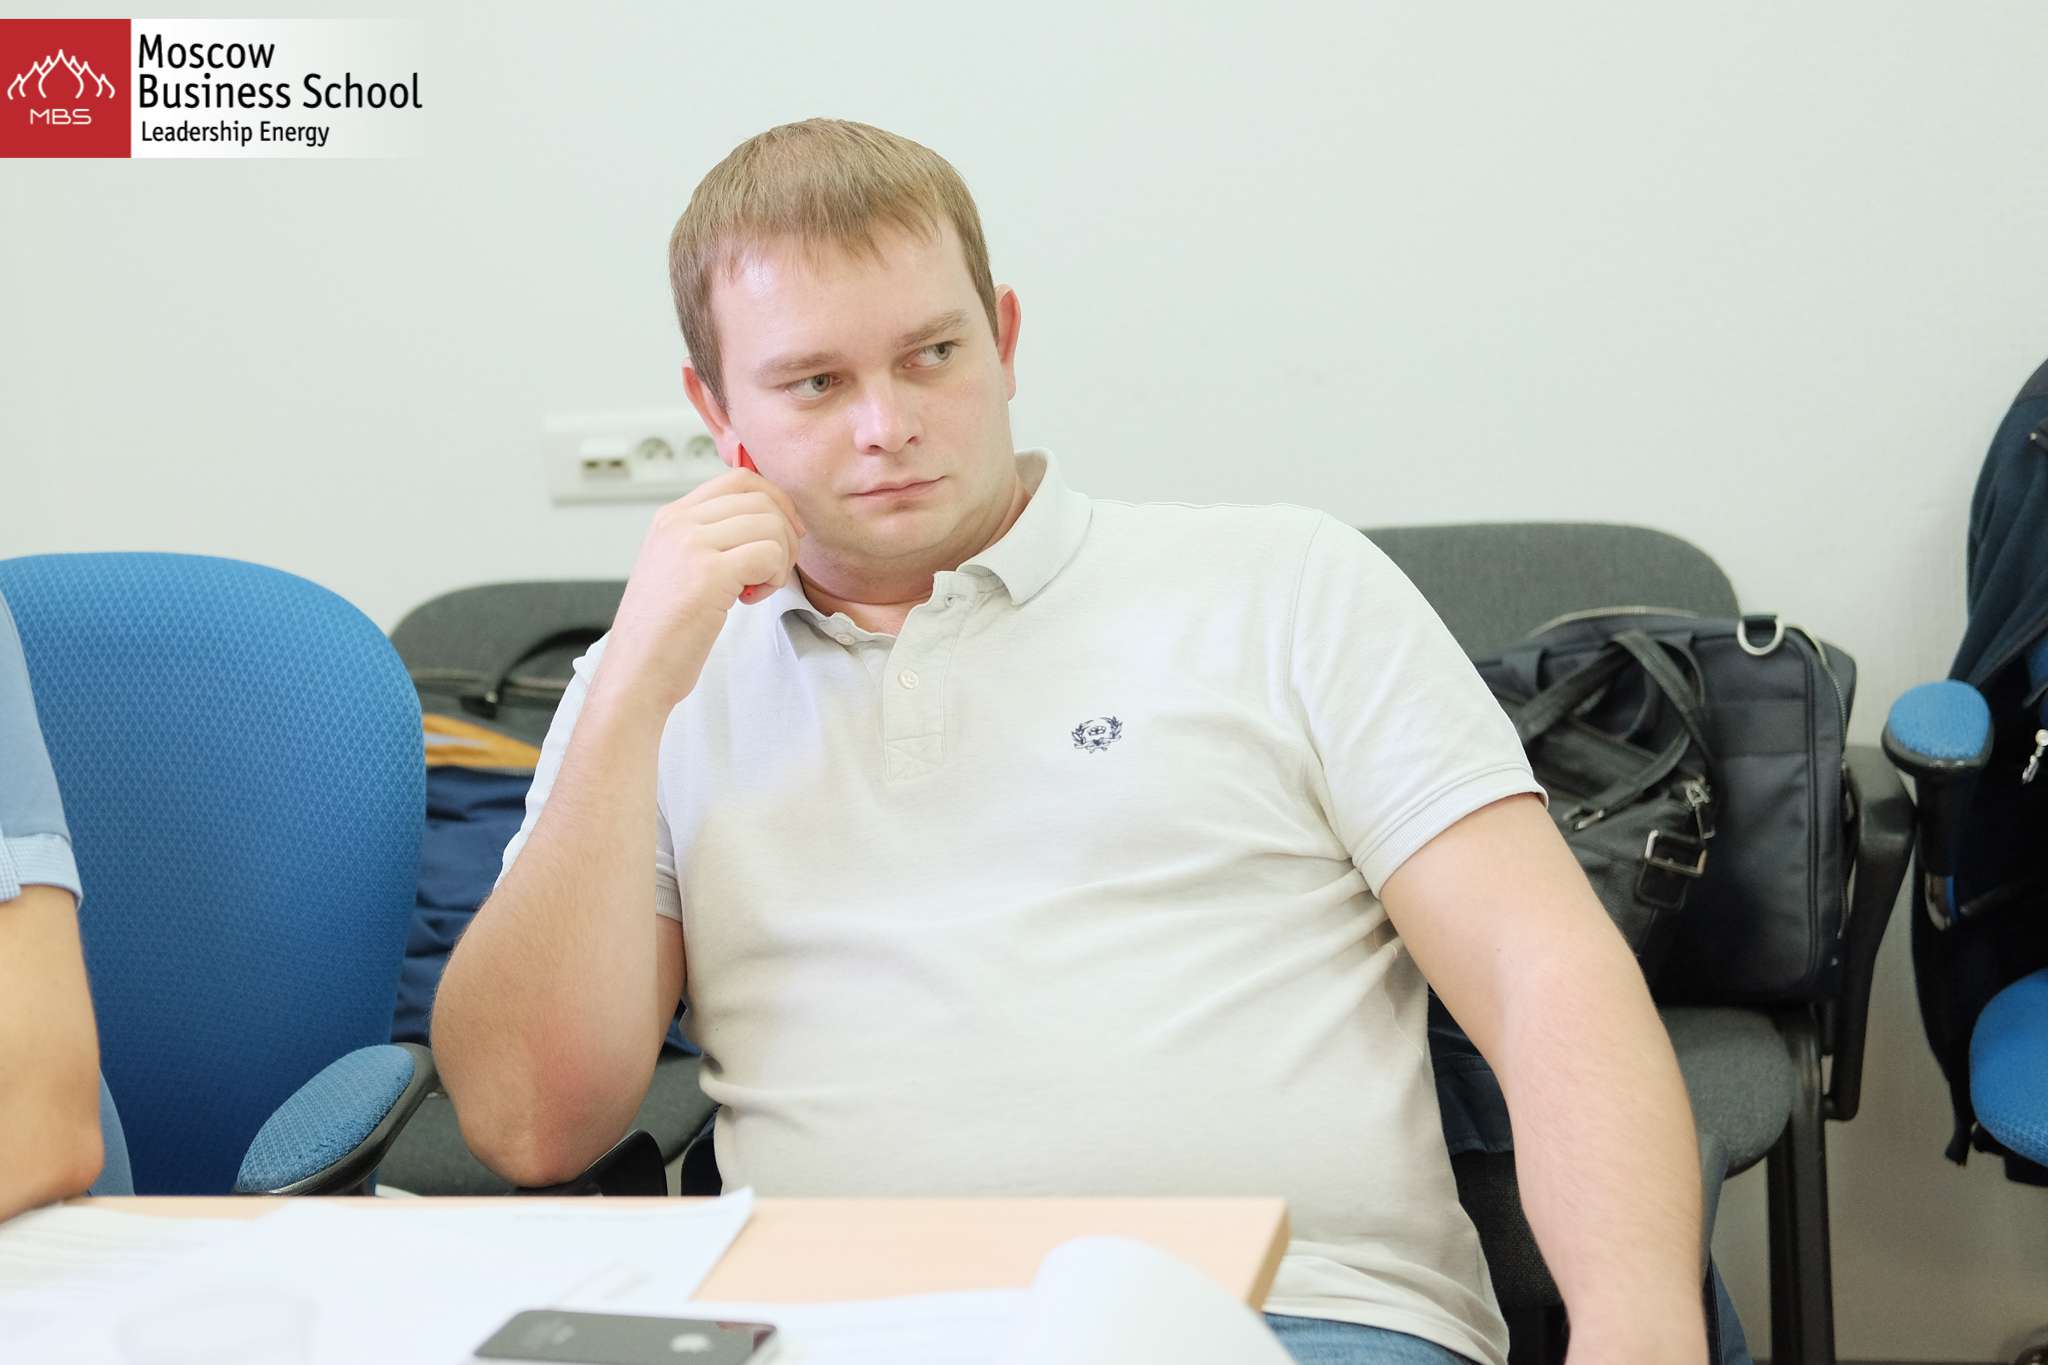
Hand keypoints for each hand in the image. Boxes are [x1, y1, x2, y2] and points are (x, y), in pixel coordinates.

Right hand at [598, 452, 806, 711]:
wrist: (637, 671)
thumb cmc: (663, 630)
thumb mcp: (678, 567)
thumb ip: (710, 539)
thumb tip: (768, 522)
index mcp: (671, 516)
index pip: (739, 479)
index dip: (775, 502)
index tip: (784, 534)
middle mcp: (679, 522)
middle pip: (761, 499)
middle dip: (784, 533)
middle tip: (773, 569)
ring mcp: (692, 545)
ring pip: (770, 525)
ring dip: (780, 559)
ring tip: (757, 587)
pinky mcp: (709, 574)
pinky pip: (769, 555)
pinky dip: (773, 578)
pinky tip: (750, 599)